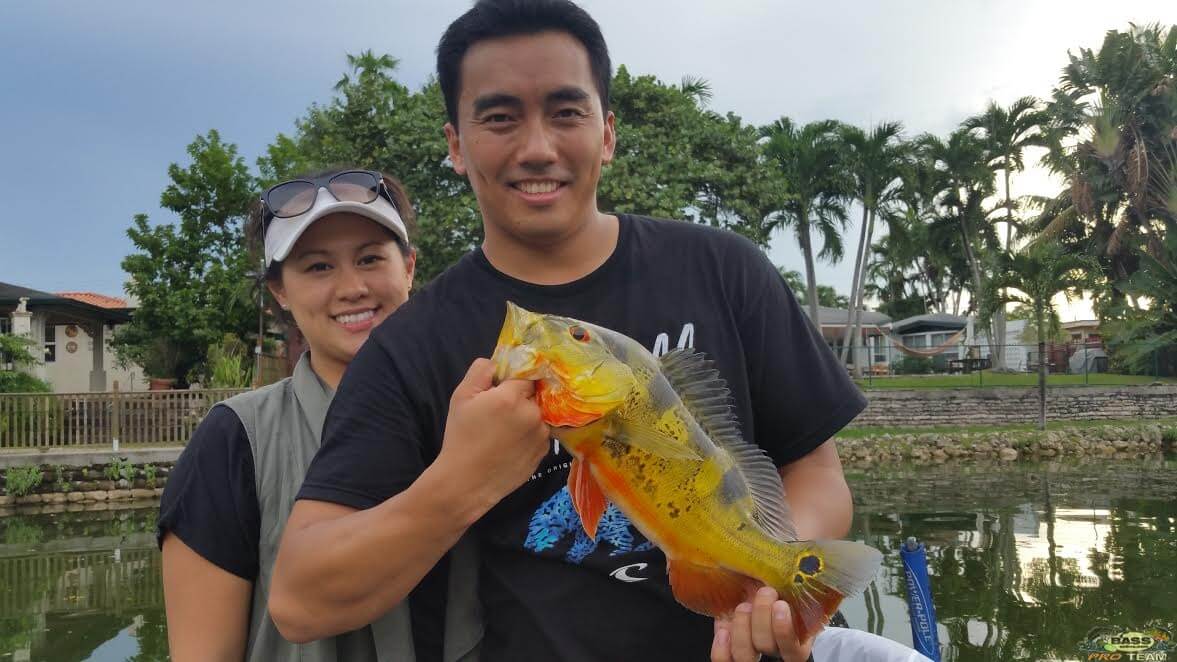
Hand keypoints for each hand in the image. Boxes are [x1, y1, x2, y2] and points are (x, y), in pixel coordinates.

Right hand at [435, 358, 550, 512]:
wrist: (466, 482)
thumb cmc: (460, 437)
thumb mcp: (461, 397)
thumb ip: (481, 371)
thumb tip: (498, 362)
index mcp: (512, 397)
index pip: (526, 374)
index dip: (514, 381)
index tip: (503, 389)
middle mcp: (533, 414)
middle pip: (534, 395)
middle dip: (521, 398)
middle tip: (500, 412)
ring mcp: (541, 435)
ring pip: (539, 415)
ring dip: (527, 417)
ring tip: (504, 432)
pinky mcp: (543, 453)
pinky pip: (541, 434)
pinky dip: (530, 435)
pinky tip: (511, 445)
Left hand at [711, 587, 816, 661]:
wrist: (752, 588)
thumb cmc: (774, 584)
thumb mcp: (787, 583)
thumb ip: (790, 583)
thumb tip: (786, 567)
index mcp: (796, 638)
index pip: (796, 650)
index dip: (785, 632)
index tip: (781, 605)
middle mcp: (774, 648)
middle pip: (768, 647)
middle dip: (762, 618)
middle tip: (763, 593)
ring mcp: (750, 650)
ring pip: (745, 656)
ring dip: (742, 628)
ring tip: (743, 606)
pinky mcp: (729, 649)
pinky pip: (724, 661)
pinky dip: (721, 649)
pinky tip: (723, 630)